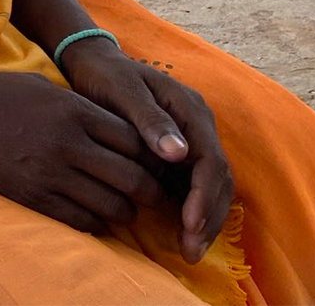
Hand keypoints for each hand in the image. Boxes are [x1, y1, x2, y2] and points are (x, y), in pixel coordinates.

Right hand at [0, 72, 165, 232]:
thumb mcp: (44, 87)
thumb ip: (80, 107)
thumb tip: (111, 127)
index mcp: (76, 111)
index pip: (134, 139)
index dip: (154, 156)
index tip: (161, 166)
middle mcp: (69, 143)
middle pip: (131, 176)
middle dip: (152, 192)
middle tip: (157, 198)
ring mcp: (49, 172)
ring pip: (109, 203)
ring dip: (125, 212)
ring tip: (128, 211)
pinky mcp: (30, 196)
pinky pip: (77, 219)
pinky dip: (95, 223)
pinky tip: (97, 219)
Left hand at [61, 38, 233, 263]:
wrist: (96, 63)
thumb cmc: (107, 76)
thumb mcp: (125, 92)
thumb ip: (150, 120)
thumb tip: (178, 154)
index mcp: (190, 110)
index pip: (209, 160)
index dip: (203, 195)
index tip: (189, 225)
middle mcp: (197, 126)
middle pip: (218, 177)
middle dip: (208, 216)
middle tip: (191, 251)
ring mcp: (189, 139)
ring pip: (210, 185)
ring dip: (204, 218)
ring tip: (189, 250)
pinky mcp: (176, 151)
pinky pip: (192, 184)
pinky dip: (191, 209)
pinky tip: (179, 232)